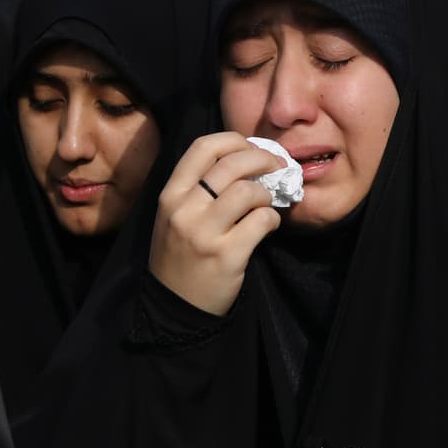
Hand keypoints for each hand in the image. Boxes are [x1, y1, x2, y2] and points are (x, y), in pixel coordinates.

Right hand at [148, 132, 284, 315]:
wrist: (175, 307)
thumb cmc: (181, 256)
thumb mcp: (174, 216)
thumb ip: (199, 188)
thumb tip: (246, 159)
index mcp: (170, 194)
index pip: (204, 147)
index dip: (235, 140)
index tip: (252, 148)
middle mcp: (183, 209)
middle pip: (231, 164)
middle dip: (263, 159)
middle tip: (277, 167)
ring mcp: (204, 233)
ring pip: (249, 191)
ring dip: (266, 195)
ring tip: (265, 206)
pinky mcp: (226, 255)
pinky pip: (262, 221)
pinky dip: (273, 220)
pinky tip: (268, 226)